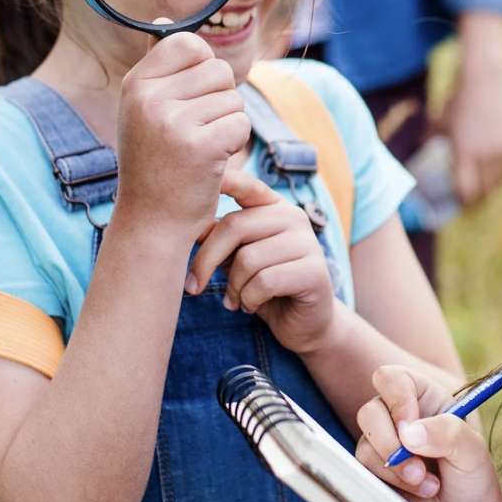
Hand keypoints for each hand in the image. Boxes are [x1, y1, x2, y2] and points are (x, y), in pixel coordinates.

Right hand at [114, 32, 249, 232]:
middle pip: (219, 70)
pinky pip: (240, 125)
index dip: (203, 68)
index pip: (188, 43)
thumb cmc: (154, 163)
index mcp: (135, 84)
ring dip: (228, 125)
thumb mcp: (144, 110)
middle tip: (197, 132)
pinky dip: (235, 145)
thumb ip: (158, 67)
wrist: (152, 221)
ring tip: (201, 149)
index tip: (193, 98)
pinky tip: (212, 162)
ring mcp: (172, 122)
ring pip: (233, 99)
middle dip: (220, 101)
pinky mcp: (200, 146)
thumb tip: (166, 20)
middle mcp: (149, 98)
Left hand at [186, 167, 336, 351]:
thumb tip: (187, 223)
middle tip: (193, 287)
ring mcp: (307, 242)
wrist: (304, 323)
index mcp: (274, 207)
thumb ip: (219, 237)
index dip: (227, 180)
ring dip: (233, 287)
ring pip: (248, 259)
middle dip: (205, 260)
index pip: (248, 185)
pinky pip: (264, 282)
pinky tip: (251, 306)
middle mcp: (294, 217)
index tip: (203, 177)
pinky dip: (249, 299)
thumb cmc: (264, 286)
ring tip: (234, 299)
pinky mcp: (314, 271)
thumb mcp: (236, 258)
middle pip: (235, 226)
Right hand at [355, 364, 501, 501]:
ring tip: (428, 485)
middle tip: (418, 468)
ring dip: (395, 469)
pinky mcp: (374, 471)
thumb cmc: (474, 480)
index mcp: (424, 398)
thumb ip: (448, 433)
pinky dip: (390, 483)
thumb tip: (408, 433)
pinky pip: (363, 471)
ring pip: (364, 444)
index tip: (411, 430)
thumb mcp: (473, 452)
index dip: (396, 401)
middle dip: (391, 444)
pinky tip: (417, 492)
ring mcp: (384, 445)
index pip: (392, 379)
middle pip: (369, 411)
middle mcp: (399, 417)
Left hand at [439, 12, 501, 204]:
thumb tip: (419, 147)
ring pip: (499, 183)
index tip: (458, 202)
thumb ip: (428, 137)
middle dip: (476, 200)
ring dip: (491, 191)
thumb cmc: (457, 101)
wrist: (484, 81)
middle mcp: (484, 154)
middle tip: (470, 203)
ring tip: (483, 194)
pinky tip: (495, 179)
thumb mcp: (438, 120)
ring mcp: (500, 148)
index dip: (462, 200)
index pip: (466, 189)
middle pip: (484, 191)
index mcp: (464, 152)